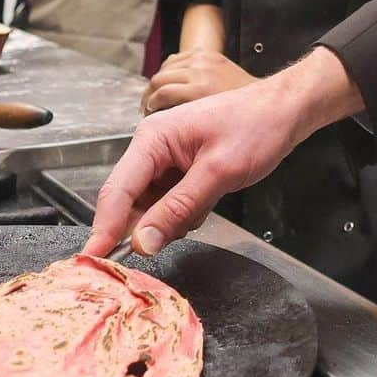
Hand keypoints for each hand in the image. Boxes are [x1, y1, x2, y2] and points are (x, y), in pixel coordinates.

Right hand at [84, 47, 363, 256]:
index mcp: (152, 139)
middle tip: (185, 221)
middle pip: (131, 204)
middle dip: (154, 223)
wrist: (284, 112)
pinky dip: (187, 213)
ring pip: (151, 209)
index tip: (93, 263)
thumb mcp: (217, 172)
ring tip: (207, 199)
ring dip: (175, 219)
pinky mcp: (180, 173)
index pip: (117, 190)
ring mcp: (166, 162)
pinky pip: (170, 206)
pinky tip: (209, 198)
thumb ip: (177, 209)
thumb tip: (141, 243)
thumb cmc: (255, 127)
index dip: (103, 229)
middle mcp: (152, 149)